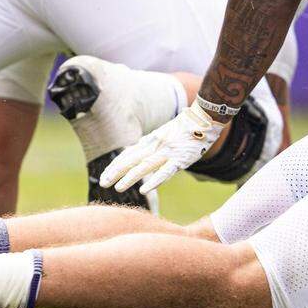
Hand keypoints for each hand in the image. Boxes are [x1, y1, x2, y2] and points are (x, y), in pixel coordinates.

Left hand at [99, 102, 226, 194]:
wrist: (205, 117)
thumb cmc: (186, 126)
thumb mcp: (164, 132)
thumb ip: (151, 142)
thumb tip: (135, 149)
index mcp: (151, 139)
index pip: (129, 154)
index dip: (116, 165)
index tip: (105, 175)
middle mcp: (156, 145)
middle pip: (132, 160)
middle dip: (116, 172)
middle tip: (103, 183)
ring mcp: (168, 151)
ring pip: (145, 166)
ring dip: (130, 177)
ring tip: (117, 187)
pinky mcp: (181, 158)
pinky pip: (165, 171)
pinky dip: (154, 181)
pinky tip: (144, 190)